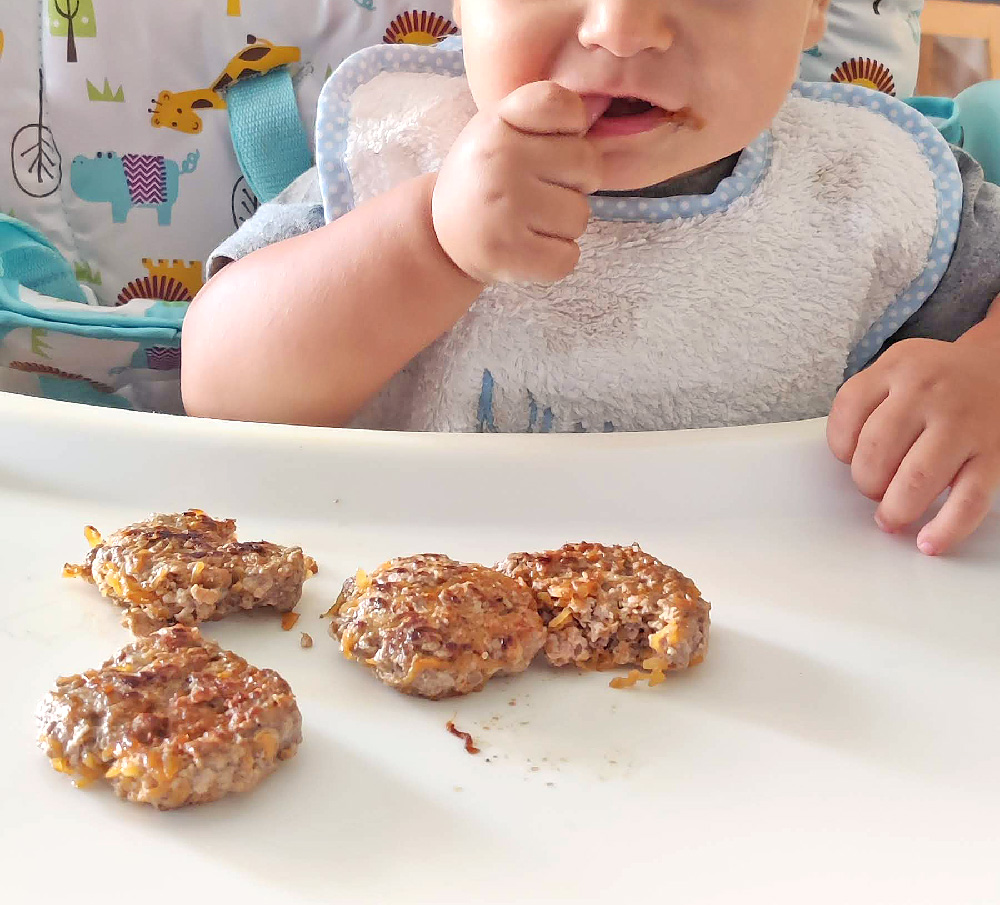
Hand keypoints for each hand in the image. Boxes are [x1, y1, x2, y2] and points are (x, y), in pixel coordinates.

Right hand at [432, 81, 602, 284]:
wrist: (440, 235)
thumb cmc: (485, 178)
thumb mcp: (499, 130)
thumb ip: (543, 119)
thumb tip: (596, 120)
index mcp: (498, 122)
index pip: (564, 106)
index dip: (572, 127)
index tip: (552, 143)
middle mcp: (500, 160)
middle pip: (588, 166)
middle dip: (575, 184)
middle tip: (541, 193)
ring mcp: (504, 208)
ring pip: (580, 216)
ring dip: (564, 225)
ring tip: (531, 223)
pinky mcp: (508, 252)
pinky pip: (569, 257)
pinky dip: (557, 258)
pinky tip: (531, 248)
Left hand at [827, 337, 999, 554]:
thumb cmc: (942, 378)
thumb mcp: (901, 366)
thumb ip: (871, 402)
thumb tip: (849, 460)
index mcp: (898, 367)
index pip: (848, 410)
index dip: (841, 444)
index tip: (848, 457)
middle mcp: (928, 393)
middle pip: (877, 451)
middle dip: (867, 481)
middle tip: (873, 489)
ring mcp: (963, 424)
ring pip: (916, 480)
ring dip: (896, 509)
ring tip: (892, 517)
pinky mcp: (995, 455)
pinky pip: (967, 501)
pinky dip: (945, 528)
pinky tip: (929, 541)